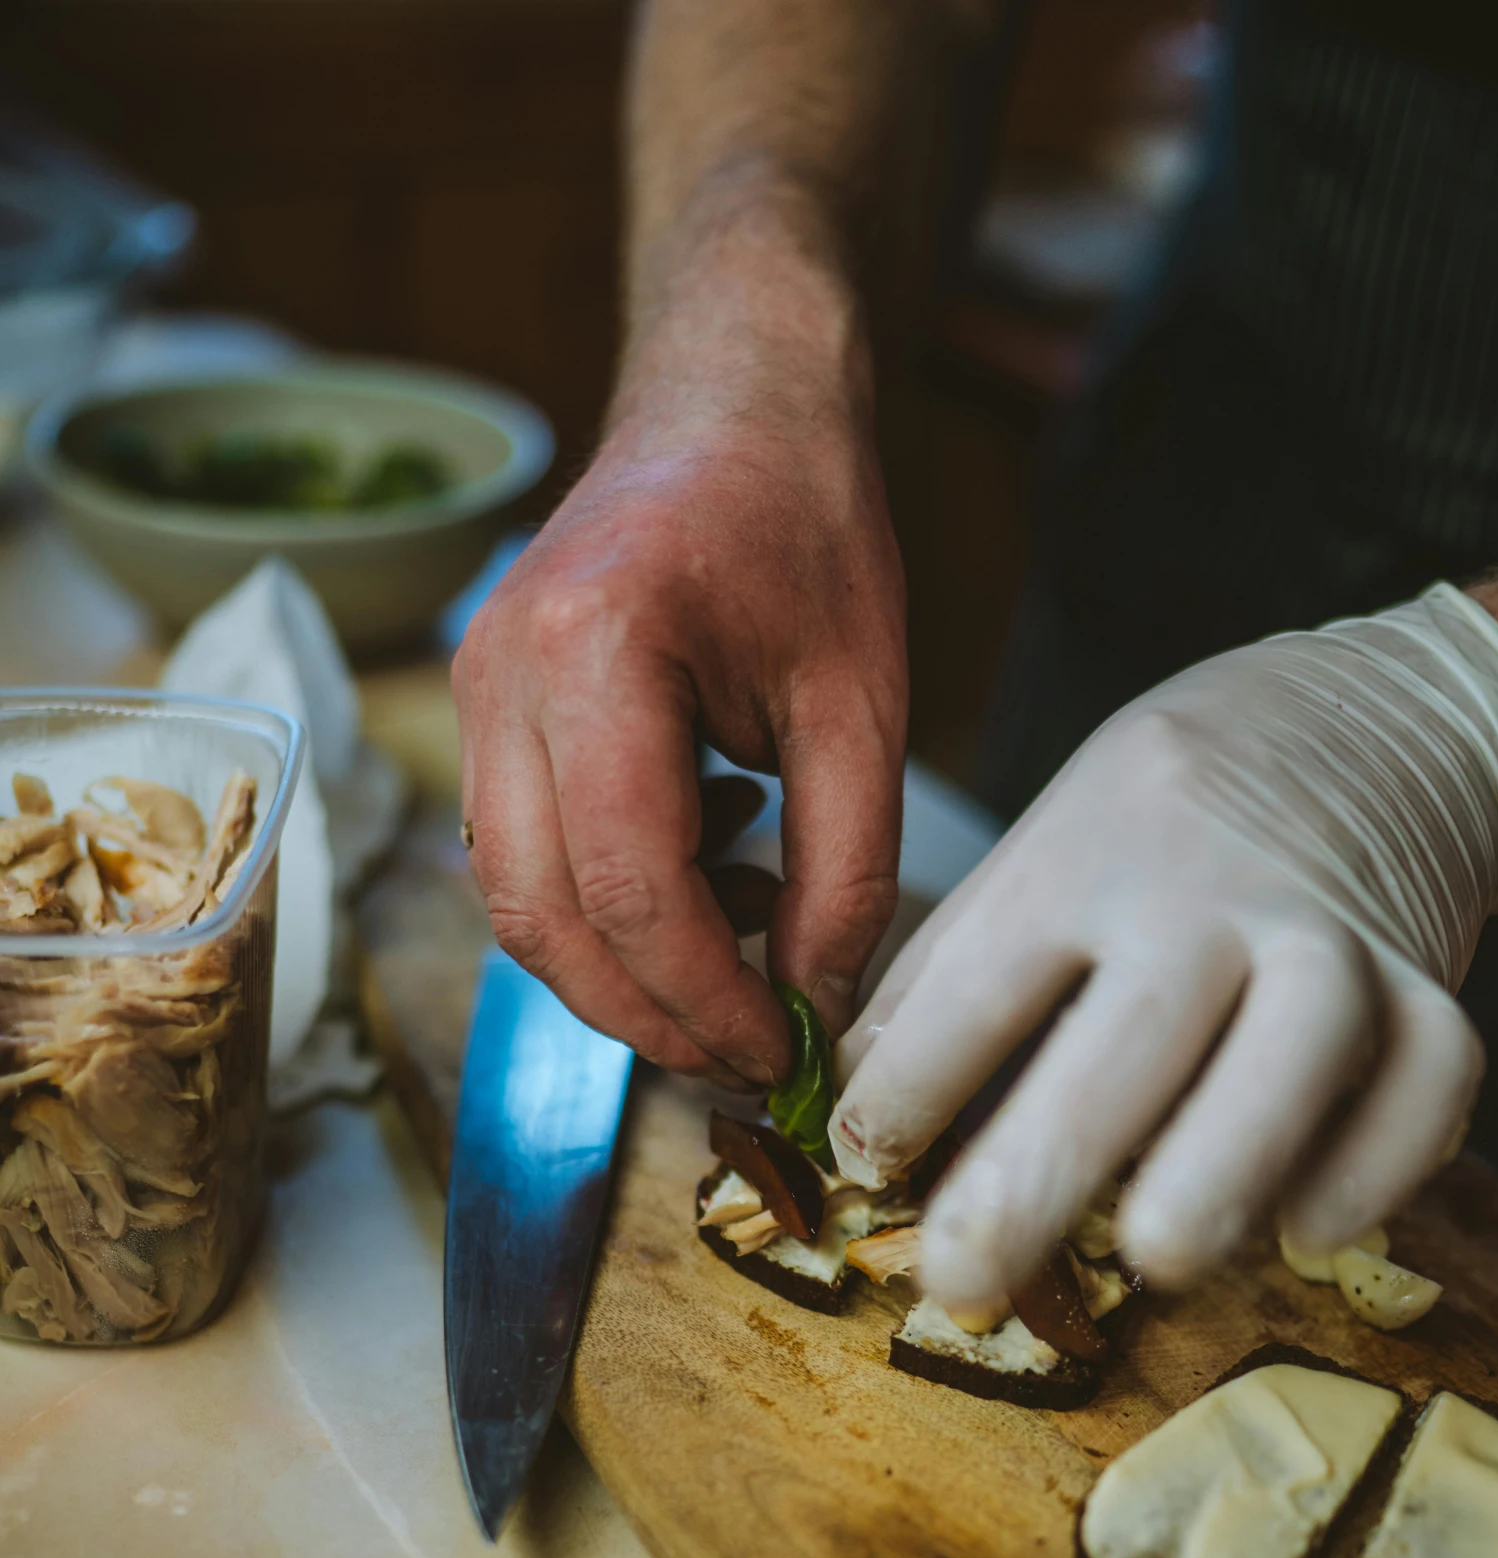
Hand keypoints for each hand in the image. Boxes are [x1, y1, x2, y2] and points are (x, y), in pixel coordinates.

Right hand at [454, 357, 905, 1088]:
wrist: (730, 399)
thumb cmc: (803, 521)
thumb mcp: (863, 702)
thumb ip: (846, 867)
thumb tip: (817, 1005)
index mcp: (595, 650)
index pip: (630, 887)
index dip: (704, 997)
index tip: (779, 1052)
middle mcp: (501, 676)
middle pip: (541, 918)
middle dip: (646, 1015)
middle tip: (748, 1058)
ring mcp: (474, 694)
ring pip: (515, 902)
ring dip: (619, 975)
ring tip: (741, 963)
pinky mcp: (483, 715)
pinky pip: (520, 859)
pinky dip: (602, 914)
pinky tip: (704, 885)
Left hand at [830, 585, 1497, 1303]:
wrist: (1375, 717)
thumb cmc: (1173, 811)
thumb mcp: (1042, 846)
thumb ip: (951, 978)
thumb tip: (861, 1125)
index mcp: (1090, 851)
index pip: (983, 979)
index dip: (912, 1084)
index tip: (864, 1165)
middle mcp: (1213, 889)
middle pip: (1128, 1038)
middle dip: (1039, 1172)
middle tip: (962, 1277)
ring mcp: (1334, 934)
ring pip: (1297, 1050)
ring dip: (1226, 1166)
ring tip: (1156, 1262)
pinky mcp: (1432, 980)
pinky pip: (1428, 1083)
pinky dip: (1375, 1169)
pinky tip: (1303, 1235)